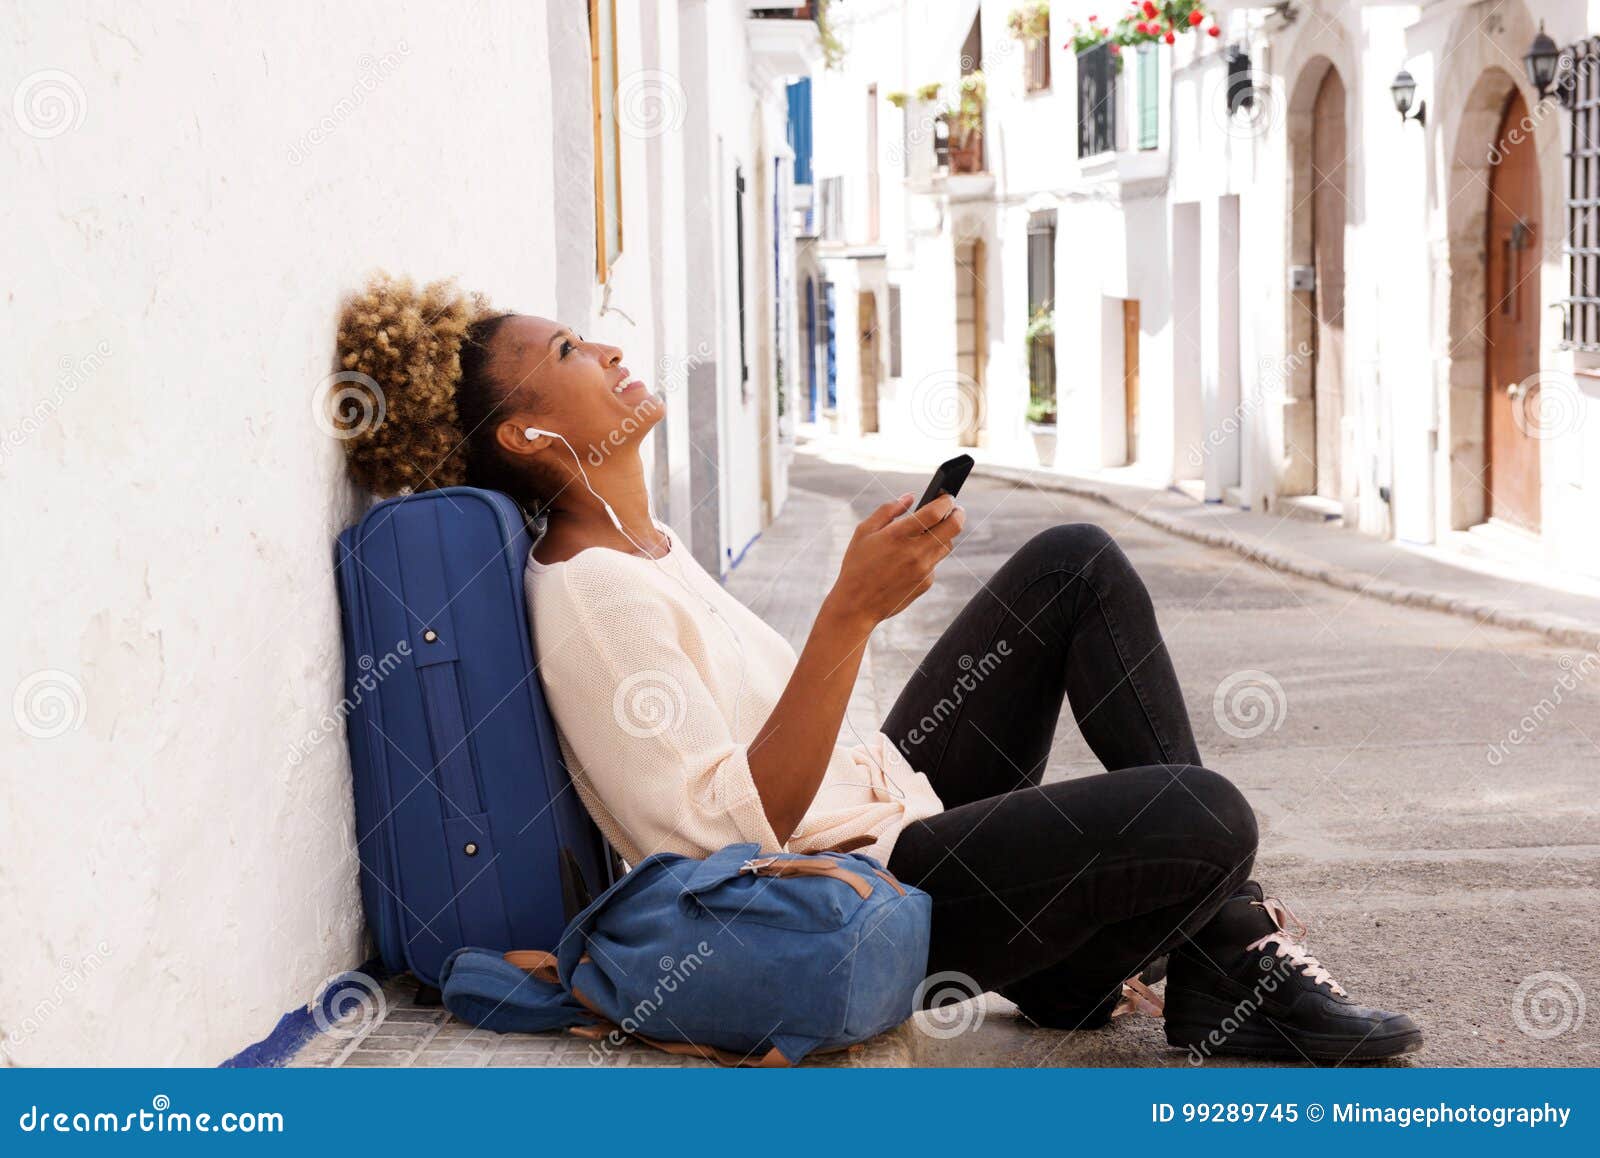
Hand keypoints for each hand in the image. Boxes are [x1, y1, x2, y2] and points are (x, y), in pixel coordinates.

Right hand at [823, 492, 964, 629]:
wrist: (857, 605)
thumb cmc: (857, 565)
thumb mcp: (864, 532)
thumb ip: (888, 510)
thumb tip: (909, 497)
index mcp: (898, 535)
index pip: (935, 512)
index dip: (946, 501)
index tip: (946, 498)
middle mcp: (915, 552)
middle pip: (953, 527)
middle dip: (958, 513)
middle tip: (955, 509)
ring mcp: (923, 569)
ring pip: (947, 545)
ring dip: (943, 535)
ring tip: (929, 532)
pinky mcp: (926, 583)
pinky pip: (935, 563)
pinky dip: (928, 556)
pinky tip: (910, 560)